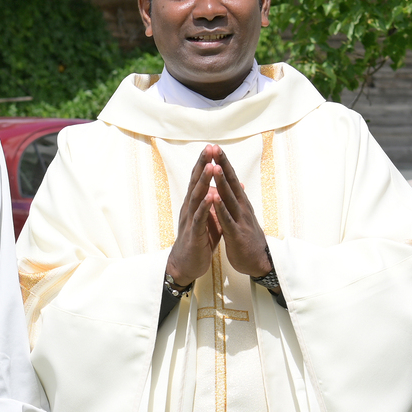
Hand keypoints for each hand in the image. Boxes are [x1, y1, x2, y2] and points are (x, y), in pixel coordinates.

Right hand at [167, 149, 220, 286]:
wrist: (187, 264)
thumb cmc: (199, 240)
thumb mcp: (210, 218)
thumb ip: (216, 203)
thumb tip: (224, 188)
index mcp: (195, 204)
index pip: (199, 179)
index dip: (205, 163)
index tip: (212, 147)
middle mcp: (190, 208)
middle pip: (196, 182)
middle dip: (203, 165)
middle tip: (209, 148)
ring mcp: (191, 219)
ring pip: (197, 196)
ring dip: (204, 181)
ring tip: (211, 166)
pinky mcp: (194, 233)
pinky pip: (199, 218)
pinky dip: (205, 207)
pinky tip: (210, 197)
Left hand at [204, 148, 271, 276]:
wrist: (260, 262)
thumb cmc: (248, 239)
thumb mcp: (242, 216)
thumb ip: (237, 201)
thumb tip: (236, 186)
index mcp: (240, 203)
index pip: (231, 179)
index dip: (223, 163)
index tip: (215, 148)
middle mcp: (241, 207)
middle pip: (231, 183)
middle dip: (222, 165)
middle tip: (215, 148)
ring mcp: (240, 220)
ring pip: (230, 198)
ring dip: (222, 182)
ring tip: (215, 167)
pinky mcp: (237, 234)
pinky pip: (227, 219)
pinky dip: (221, 208)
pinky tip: (215, 198)